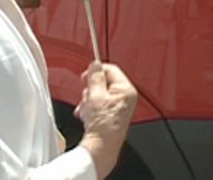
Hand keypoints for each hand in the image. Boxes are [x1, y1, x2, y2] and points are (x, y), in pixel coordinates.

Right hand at [74, 62, 137, 178]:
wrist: (102, 147)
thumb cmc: (103, 125)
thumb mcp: (95, 95)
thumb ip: (95, 77)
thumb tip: (95, 65)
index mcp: (126, 89)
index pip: (111, 69)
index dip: (96, 71)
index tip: (85, 76)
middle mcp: (126, 97)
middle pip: (104, 82)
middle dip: (91, 90)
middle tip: (87, 98)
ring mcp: (120, 107)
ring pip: (99, 94)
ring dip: (89, 101)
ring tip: (87, 110)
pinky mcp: (113, 115)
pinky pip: (100, 104)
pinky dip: (91, 108)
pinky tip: (87, 116)